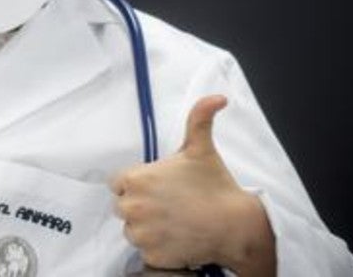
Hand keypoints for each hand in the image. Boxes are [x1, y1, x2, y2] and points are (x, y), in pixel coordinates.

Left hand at [110, 95, 274, 274]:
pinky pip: (145, 251)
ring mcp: (140, 234)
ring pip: (133, 230)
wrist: (235, 226)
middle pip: (123, 207)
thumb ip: (199, 118)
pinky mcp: (150, 255)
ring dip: (148, 228)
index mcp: (135, 179)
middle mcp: (131, 207)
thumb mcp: (202, 148)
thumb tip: (216, 97)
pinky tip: (177, 238)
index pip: (118, 183)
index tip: (157, 188)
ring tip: (174, 221)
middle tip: (168, 205)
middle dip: (141, 205)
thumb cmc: (216, 186)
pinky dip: (158, 248)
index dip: (136, 185)